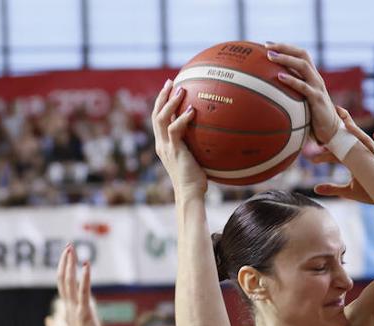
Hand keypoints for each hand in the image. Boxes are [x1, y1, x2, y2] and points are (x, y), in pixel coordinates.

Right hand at [56, 243, 104, 325]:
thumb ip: (84, 317)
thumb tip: (87, 312)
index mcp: (71, 310)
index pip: (64, 286)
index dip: (64, 270)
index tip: (67, 256)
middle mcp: (70, 308)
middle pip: (63, 280)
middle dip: (65, 262)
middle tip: (68, 246)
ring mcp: (76, 311)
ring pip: (69, 283)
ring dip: (70, 265)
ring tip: (71, 250)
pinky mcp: (85, 315)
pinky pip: (83, 293)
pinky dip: (84, 278)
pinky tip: (86, 266)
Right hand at [151, 78, 206, 197]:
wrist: (190, 194)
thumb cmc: (196, 181)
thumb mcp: (196, 159)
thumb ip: (199, 146)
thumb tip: (217, 136)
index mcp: (164, 145)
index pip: (158, 120)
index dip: (162, 104)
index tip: (169, 90)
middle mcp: (161, 144)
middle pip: (156, 114)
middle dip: (162, 96)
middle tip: (170, 82)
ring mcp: (166, 147)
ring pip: (162, 118)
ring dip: (170, 102)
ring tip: (181, 89)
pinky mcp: (174, 150)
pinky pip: (175, 129)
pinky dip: (182, 118)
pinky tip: (192, 110)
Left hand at [266, 43, 339, 143]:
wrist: (331, 130)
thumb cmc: (313, 117)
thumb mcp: (301, 101)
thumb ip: (290, 93)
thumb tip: (268, 91)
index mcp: (312, 76)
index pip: (300, 54)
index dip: (285, 47)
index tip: (267, 45)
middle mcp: (316, 78)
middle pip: (302, 54)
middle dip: (284, 47)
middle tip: (266, 47)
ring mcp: (317, 87)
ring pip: (303, 66)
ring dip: (286, 59)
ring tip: (270, 57)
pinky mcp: (317, 98)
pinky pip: (303, 87)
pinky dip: (291, 80)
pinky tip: (279, 77)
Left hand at [313, 107, 373, 203]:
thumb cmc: (370, 191)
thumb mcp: (349, 191)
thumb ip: (332, 188)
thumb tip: (315, 189)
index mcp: (355, 158)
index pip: (338, 152)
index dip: (326, 154)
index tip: (312, 159)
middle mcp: (364, 153)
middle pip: (352, 138)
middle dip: (344, 125)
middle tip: (333, 112)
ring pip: (366, 142)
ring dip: (357, 133)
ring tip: (348, 124)